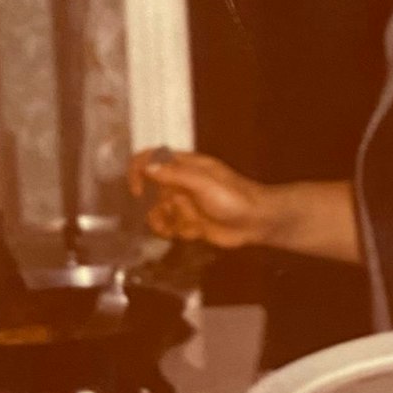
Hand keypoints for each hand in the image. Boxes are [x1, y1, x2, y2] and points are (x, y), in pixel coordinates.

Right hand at [126, 149, 274, 248]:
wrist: (256, 221)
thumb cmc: (232, 197)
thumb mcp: (202, 182)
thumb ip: (174, 174)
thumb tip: (146, 168)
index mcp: (185, 165)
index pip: (152, 159)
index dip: (138, 171)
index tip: (137, 191)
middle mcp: (181, 183)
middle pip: (152, 192)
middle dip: (162, 206)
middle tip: (179, 210)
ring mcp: (185, 204)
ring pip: (159, 213)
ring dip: (169, 222)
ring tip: (190, 224)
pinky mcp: (190, 223)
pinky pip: (171, 228)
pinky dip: (179, 231)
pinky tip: (195, 232)